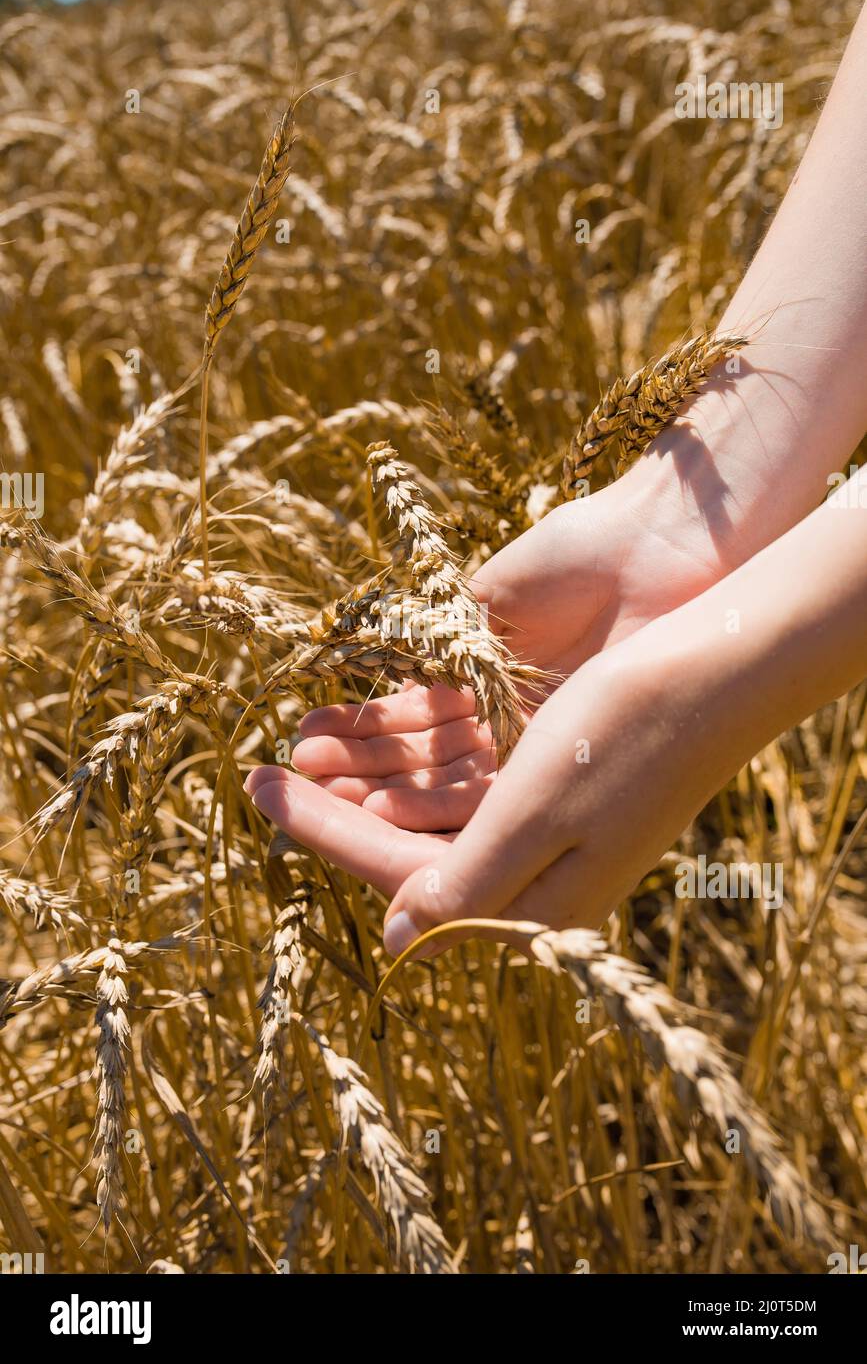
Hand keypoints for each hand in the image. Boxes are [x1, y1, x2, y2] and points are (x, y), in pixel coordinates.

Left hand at [248, 464, 866, 954]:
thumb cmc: (625, 739)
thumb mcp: (533, 820)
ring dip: (366, 768)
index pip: (402, 878)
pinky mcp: (553, 770)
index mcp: (535, 901)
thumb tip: (396, 942)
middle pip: (407, 842)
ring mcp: (545, 817)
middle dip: (333, 806)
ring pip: (430, 800)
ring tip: (303, 737)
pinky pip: (465, 764)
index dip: (324, 836)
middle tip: (259, 774)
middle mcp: (535, 867)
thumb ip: (460, 886)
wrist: (716, 666)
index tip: (257, 794)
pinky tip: (371, 720)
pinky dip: (414, 741)